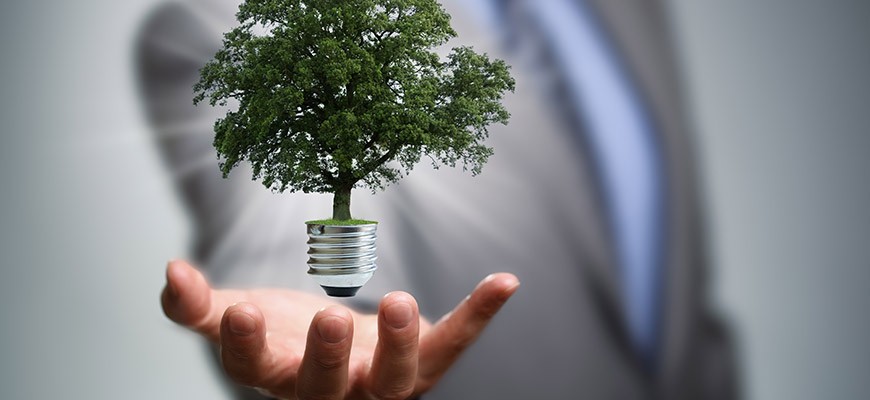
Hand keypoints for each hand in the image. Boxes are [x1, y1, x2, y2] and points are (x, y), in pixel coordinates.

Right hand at [161, 260, 519, 398]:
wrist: (336, 353)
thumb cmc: (285, 337)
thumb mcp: (240, 318)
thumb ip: (198, 305)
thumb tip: (168, 271)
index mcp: (281, 375)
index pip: (256, 369)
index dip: (245, 345)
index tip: (237, 310)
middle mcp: (332, 391)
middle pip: (329, 389)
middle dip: (329, 358)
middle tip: (330, 319)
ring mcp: (382, 383)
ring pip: (396, 380)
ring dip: (403, 345)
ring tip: (398, 300)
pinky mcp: (424, 362)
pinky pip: (454, 342)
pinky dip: (479, 314)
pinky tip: (505, 281)